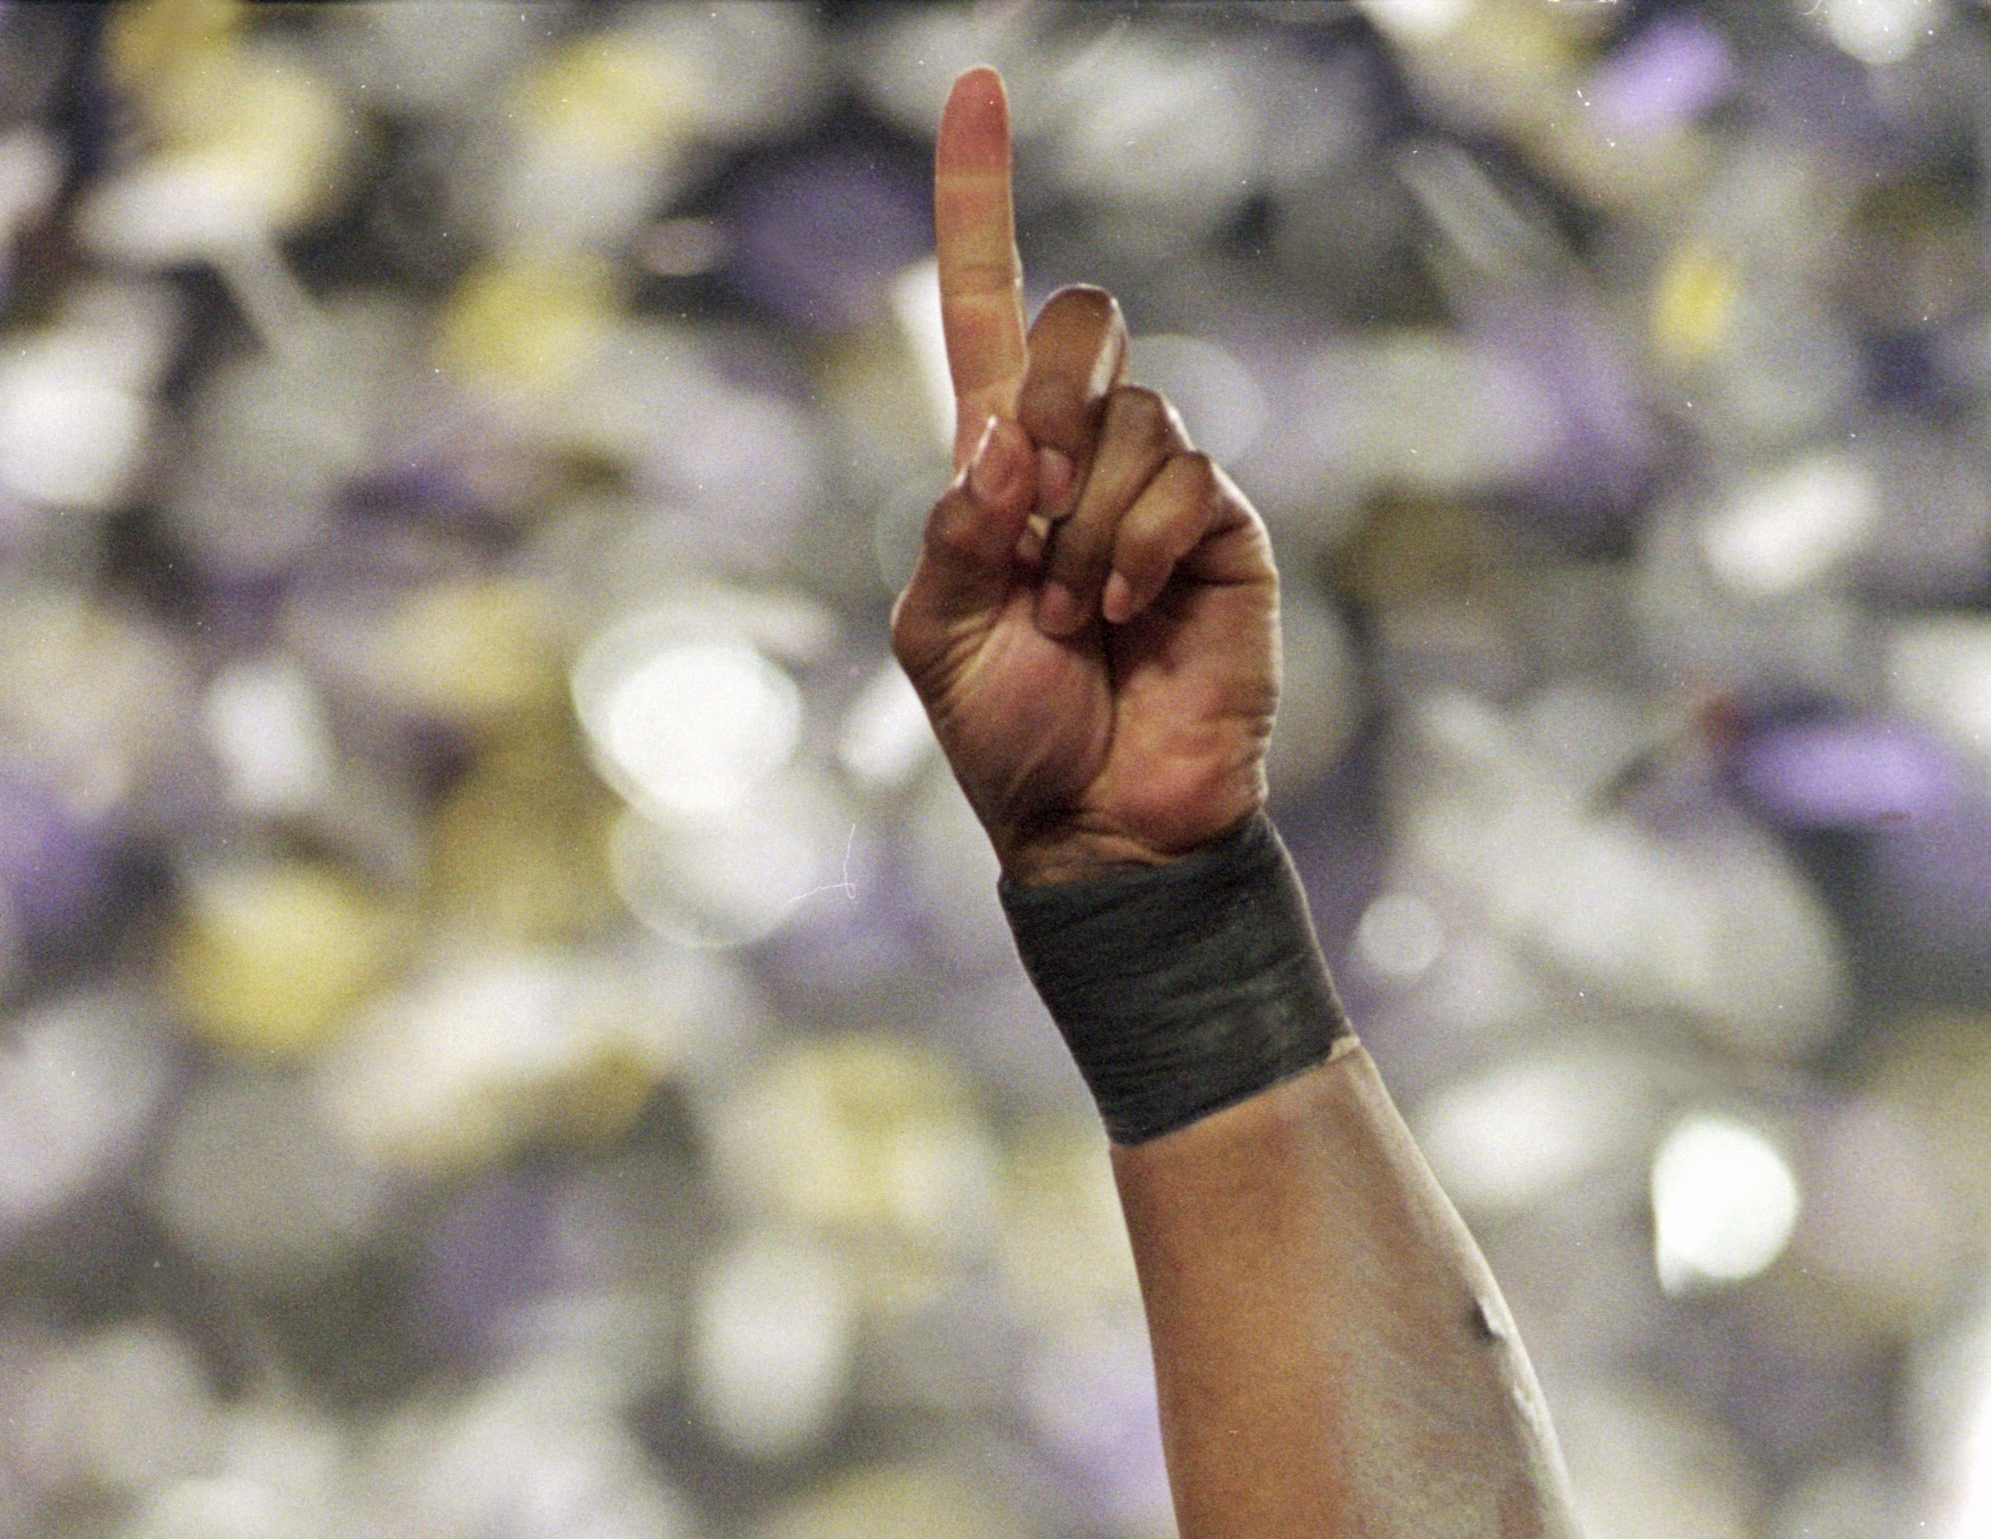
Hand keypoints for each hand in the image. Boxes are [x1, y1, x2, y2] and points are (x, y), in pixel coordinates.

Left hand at [889, 67, 1279, 885]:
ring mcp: (1158, 489)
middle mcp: (1081, 458)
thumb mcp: (938, 637)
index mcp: (997, 469)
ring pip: (1127, 415)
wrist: (1102, 828)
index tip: (977, 89)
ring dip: (1080, 526)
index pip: (984, 312)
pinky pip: (1181, 474)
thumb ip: (952, 530)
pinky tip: (1122, 611)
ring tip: (1075, 620)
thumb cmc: (1015, 744)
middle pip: (1074, 325)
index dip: (977, 203)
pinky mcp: (1220, 529)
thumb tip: (1001, 443)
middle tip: (1023, 516)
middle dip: (1041, 408)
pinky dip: (1135, 544)